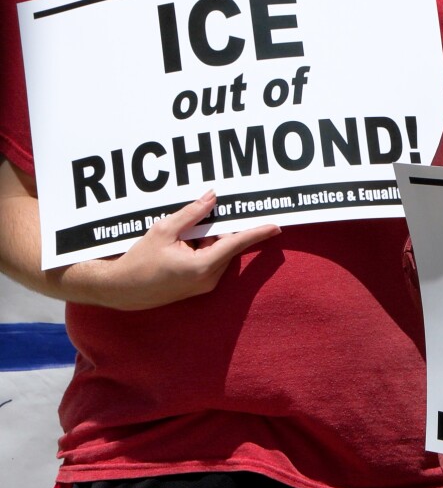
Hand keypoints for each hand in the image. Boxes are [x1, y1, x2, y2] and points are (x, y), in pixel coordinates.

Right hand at [85, 190, 280, 309]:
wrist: (121, 290)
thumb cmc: (139, 261)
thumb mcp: (164, 230)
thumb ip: (192, 214)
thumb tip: (213, 197)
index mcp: (202, 266)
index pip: (236, 244)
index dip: (257, 233)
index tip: (276, 226)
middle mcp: (208, 279)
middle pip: (226, 246)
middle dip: (217, 231)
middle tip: (200, 221)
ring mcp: (205, 285)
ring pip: (218, 253)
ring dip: (207, 241)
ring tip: (181, 239)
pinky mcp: (199, 287)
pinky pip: (210, 262)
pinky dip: (202, 250)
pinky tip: (181, 247)